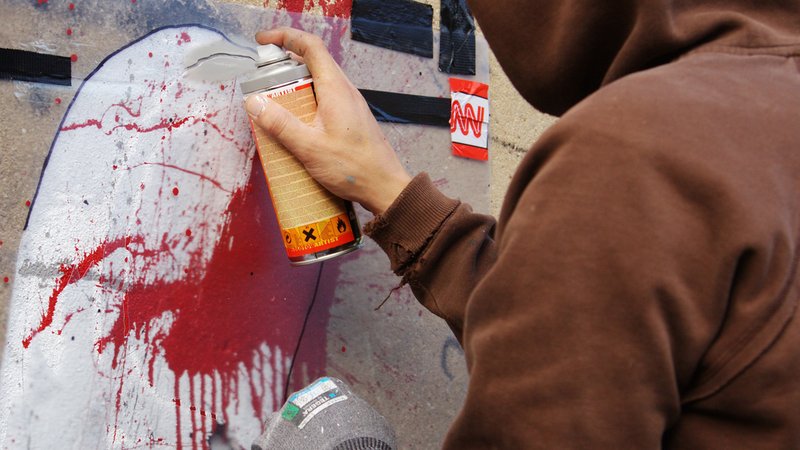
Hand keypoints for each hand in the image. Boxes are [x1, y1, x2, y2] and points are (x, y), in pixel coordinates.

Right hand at [246, 27, 411, 215]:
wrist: (385, 187)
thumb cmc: (354, 167)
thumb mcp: (310, 147)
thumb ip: (281, 125)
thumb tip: (255, 103)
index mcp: (336, 89)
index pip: (311, 47)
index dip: (286, 37)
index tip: (264, 40)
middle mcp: (345, 91)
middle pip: (313, 61)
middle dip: (285, 62)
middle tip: (263, 75)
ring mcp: (350, 104)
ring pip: (319, 81)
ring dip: (295, 83)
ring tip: (274, 99)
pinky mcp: (350, 118)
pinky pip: (325, 99)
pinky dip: (306, 100)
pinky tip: (295, 121)